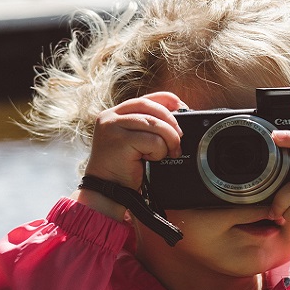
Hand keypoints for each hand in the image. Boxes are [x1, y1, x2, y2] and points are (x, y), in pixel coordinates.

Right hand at [73, 92, 185, 219]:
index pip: (145, 99)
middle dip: (171, 123)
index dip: (166, 100)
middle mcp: (111, 117)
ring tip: (168, 153)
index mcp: (115, 114)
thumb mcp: (135, 141)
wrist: (107, 191)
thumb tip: (177, 116)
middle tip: (179, 139)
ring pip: (154, 124)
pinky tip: (151, 159)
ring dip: (168, 140)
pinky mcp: (119, 142)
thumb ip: (147, 126)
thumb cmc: (123, 168)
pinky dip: (159, 151)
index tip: (182, 107)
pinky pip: (153, 140)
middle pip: (151, 108)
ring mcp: (113, 128)